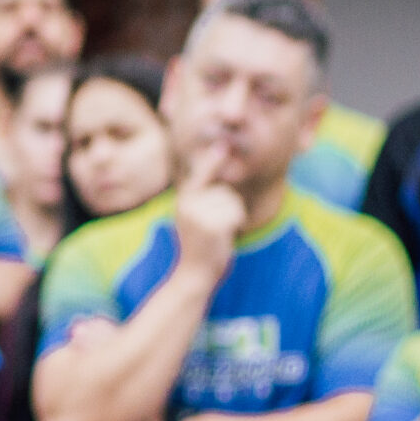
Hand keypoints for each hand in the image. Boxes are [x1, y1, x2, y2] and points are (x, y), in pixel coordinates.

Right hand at [171, 142, 244, 279]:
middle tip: (216, 227)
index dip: (212, 160)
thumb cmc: (200, 246)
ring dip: (233, 215)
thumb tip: (215, 176)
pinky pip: (236, 213)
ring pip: (231, 201)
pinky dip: (237, 224)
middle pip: (224, 190)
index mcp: (183, 200)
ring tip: (219, 232)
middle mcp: (188, 204)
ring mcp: (199, 214)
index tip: (222, 145)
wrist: (193, 275)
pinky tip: (225, 236)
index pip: (201, 175)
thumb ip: (202, 197)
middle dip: (229, 205)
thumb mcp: (195, 218)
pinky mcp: (212, 225)